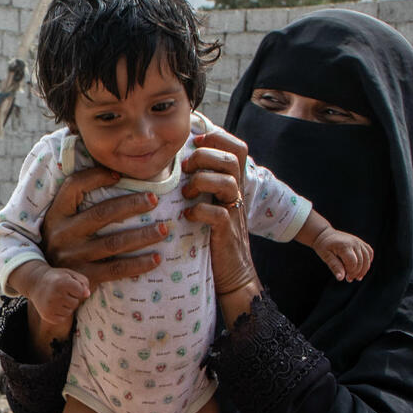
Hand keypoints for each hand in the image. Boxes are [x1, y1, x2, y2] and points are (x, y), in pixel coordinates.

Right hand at [26, 265, 90, 334]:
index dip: (76, 288)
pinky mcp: (47, 315)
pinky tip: (53, 305)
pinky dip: (60, 313)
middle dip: (71, 298)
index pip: (81, 292)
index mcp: (62, 282)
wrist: (35, 283)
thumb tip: (87, 295)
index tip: (67, 284)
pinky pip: (62, 319)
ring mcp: (50, 306)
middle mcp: (55, 295)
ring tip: (56, 298)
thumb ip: (83, 282)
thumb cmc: (57, 278)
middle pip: (75, 303)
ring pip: (69, 311)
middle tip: (60, 291)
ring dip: (65, 306)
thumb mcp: (70, 274)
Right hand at [41, 165, 170, 287]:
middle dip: (131, 205)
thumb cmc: (65, 246)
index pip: (73, 187)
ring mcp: (73, 257)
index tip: (119, 175)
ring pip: (113, 243)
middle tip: (154, 200)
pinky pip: (116, 268)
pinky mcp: (85, 277)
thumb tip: (113, 174)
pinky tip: (155, 259)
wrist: (51, 287)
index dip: (96, 177)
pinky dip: (138, 264)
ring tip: (163, 230)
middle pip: (101, 214)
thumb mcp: (60, 223)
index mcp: (56, 215)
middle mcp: (62, 234)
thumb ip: (77, 204)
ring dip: (142, 235)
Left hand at [181, 128, 260, 315]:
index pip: (238, 148)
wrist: (231, 274)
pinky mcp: (226, 232)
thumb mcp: (209, 204)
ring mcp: (233, 212)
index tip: (196, 142)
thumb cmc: (212, 237)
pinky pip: (218, 213)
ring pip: (227, 182)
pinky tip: (187, 215)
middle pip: (231, 159)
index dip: (219, 138)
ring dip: (201, 181)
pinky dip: (199, 211)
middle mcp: (236, 194)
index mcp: (231, 184)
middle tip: (185, 169)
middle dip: (204, 157)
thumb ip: (200, 184)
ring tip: (187, 193)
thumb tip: (174, 163)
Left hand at [313, 226, 372, 281]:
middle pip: (361, 261)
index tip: (347, 278)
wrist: (325, 235)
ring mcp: (358, 241)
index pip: (353, 262)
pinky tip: (363, 267)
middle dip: (357, 272)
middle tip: (350, 279)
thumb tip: (341, 278)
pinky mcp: (360, 242)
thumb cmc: (324, 246)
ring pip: (367, 257)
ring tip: (358, 277)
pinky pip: (369, 251)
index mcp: (344, 246)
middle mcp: (353, 242)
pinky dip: (368, 260)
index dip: (352, 272)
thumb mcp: (325, 256)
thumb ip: (334, 266)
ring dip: (365, 269)